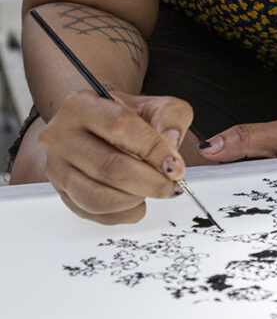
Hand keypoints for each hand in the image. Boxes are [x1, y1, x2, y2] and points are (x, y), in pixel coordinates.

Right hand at [39, 89, 193, 224]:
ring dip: (135, 199)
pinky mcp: (62, 193)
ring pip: (98, 197)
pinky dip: (124, 214)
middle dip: (150, 182)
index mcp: (81, 105)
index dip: (153, 149)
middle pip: (109, 167)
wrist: (97, 124)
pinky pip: (94, 214)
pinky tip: (138, 200)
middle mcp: (61, 136)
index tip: (176, 166)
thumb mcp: (155, 105)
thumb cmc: (126, 115)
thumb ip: (170, 117)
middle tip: (172, 185)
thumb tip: (171, 143)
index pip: (120, 126)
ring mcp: (57, 168)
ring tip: (153, 190)